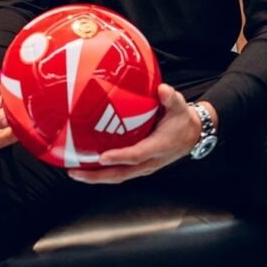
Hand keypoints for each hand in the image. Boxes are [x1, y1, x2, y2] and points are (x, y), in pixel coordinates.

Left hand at [67, 84, 203, 183]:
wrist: (192, 134)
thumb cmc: (182, 119)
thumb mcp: (180, 107)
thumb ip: (170, 98)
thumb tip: (162, 89)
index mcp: (158, 147)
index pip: (136, 155)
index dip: (119, 157)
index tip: (101, 157)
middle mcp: (148, 162)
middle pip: (121, 174)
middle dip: (98, 176)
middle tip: (75, 172)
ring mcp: (142, 166)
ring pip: (117, 176)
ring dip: (96, 176)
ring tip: (74, 172)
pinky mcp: (138, 164)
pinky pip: (118, 171)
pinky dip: (101, 171)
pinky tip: (86, 164)